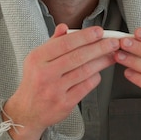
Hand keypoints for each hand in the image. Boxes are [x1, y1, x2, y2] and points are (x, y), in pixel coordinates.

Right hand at [3, 24, 119, 139]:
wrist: (27, 112)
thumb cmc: (34, 82)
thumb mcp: (37, 59)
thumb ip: (53, 43)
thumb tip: (64, 27)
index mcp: (37, 59)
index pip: (65, 43)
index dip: (85, 36)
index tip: (99, 31)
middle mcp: (45, 74)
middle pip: (78, 56)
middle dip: (99, 47)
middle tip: (113, 42)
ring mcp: (55, 90)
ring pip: (85, 71)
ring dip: (102, 61)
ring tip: (111, 55)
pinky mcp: (65, 103)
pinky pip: (86, 86)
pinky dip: (95, 77)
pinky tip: (98, 72)